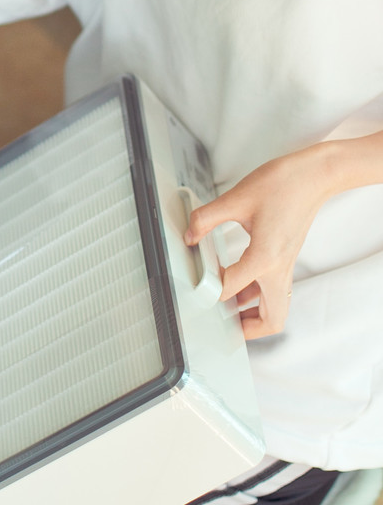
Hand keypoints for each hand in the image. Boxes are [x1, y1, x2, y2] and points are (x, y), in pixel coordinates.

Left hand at [184, 147, 337, 339]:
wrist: (315, 176)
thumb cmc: (284, 184)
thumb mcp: (237, 198)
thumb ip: (207, 219)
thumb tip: (190, 235)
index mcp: (265, 258)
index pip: (230, 288)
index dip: (209, 289)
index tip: (195, 282)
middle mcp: (279, 269)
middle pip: (271, 319)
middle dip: (247, 328)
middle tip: (222, 323)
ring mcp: (286, 266)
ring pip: (275, 307)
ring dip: (253, 313)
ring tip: (227, 308)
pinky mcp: (286, 258)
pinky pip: (274, 288)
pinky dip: (258, 294)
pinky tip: (239, 281)